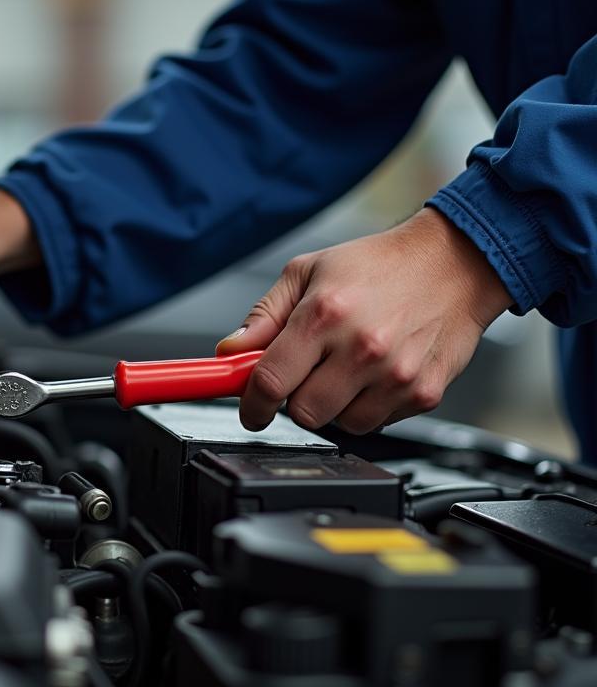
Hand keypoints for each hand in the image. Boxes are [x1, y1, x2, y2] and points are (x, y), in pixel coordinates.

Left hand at [215, 208, 512, 433]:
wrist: (455, 262)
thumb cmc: (380, 265)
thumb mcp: (307, 272)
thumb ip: (264, 316)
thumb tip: (231, 351)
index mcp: (324, 314)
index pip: (270, 381)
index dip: (251, 404)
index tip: (251, 409)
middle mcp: (361, 347)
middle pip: (303, 412)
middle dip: (295, 399)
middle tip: (305, 376)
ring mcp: (395, 375)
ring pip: (340, 424)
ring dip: (333, 406)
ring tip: (344, 369)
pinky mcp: (424, 393)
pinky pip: (377, 423)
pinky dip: (367, 407)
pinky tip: (373, 375)